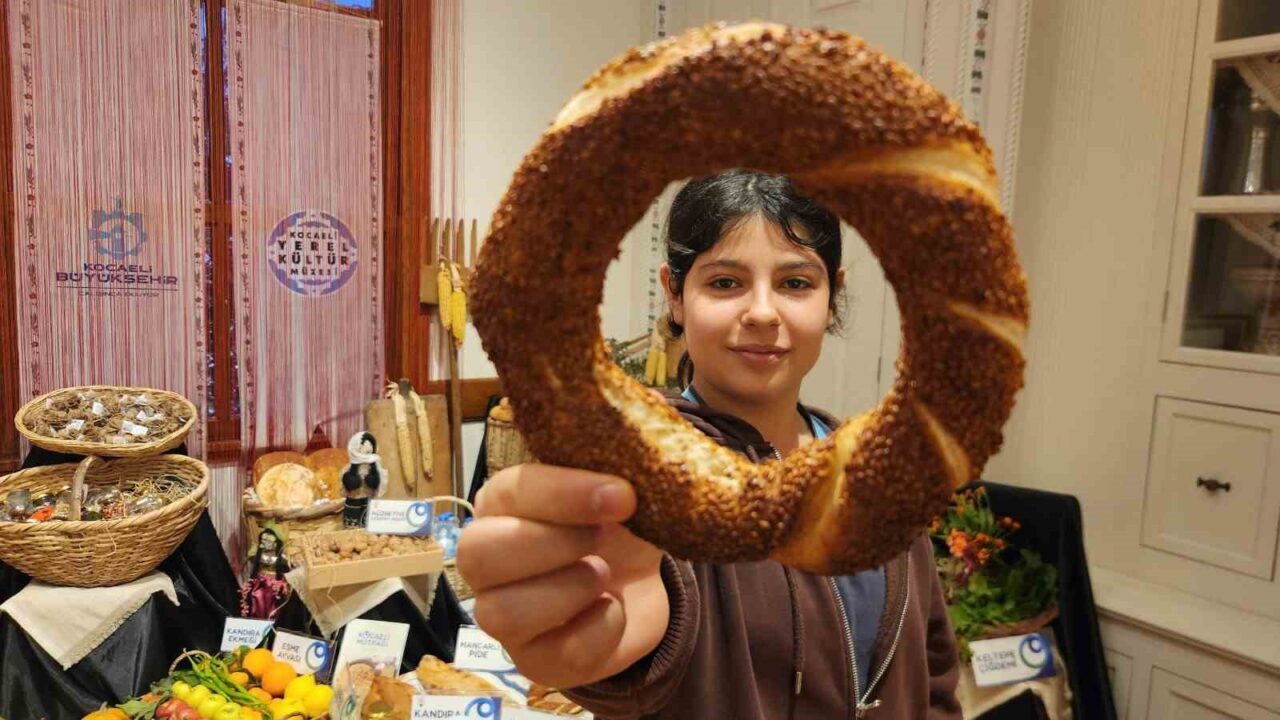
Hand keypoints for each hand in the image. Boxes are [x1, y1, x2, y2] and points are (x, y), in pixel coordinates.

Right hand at [456, 464, 668, 687]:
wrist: (638, 583)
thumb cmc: (612, 525)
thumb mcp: (615, 489)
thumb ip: (611, 469)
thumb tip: (633, 452)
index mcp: (501, 506)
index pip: (508, 492)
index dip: (563, 493)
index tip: (621, 495)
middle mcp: (486, 562)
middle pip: (476, 554)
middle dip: (551, 543)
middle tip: (600, 537)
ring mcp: (503, 617)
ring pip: (502, 614)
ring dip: (569, 590)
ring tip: (604, 575)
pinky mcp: (535, 661)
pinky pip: (556, 654)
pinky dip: (600, 629)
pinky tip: (614, 608)